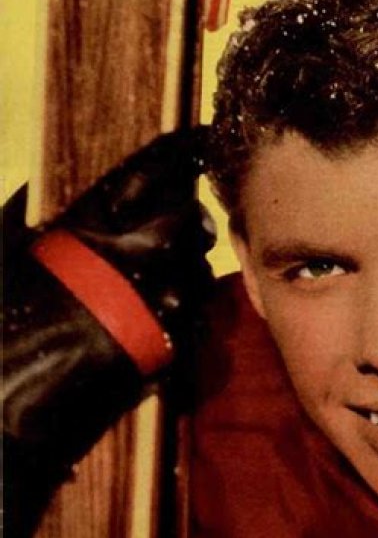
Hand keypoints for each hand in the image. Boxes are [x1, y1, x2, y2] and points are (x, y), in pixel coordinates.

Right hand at [2, 129, 215, 537]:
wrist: (10, 396)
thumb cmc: (6, 323)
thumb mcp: (12, 255)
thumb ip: (31, 217)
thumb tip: (44, 186)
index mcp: (86, 225)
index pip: (147, 172)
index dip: (178, 152)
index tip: (198, 141)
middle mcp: (128, 257)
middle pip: (189, 219)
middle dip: (190, 221)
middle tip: (183, 226)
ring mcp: (153, 302)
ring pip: (197, 270)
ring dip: (186, 270)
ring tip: (160, 282)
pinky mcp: (167, 345)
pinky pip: (195, 318)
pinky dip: (184, 314)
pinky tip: (161, 318)